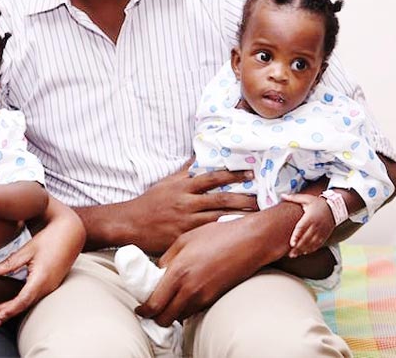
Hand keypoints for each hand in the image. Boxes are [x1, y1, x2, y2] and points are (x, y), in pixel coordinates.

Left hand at [0, 198, 84, 327]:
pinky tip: (9, 301)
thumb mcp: (27, 250)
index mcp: (41, 278)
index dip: (7, 311)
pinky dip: (20, 302)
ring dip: (11, 308)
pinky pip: (34, 298)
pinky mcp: (51, 284)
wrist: (71, 233)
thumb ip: (8, 264)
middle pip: (23, 306)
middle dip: (4, 312)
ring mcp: (50, 287)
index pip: (22, 301)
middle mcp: (47, 287)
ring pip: (28, 303)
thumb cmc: (49, 239)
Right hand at [82, 161, 258, 252]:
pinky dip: (224, 233)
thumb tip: (199, 158)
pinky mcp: (184, 237)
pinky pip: (208, 235)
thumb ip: (184, 173)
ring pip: (218, 217)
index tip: (251, 173)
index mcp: (182, 187)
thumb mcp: (165, 183)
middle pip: (220, 198)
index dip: (233, 175)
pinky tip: (239, 235)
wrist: (129, 224)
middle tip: (265, 196)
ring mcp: (186, 221)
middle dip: (244, 197)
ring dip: (240, 216)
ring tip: (259, 216)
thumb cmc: (149, 203)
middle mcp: (186, 202)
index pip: (212, 177)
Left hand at [136, 205, 293, 325]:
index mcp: (178, 271)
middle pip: (166, 317)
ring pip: (181, 316)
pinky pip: (195, 310)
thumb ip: (166, 258)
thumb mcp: (184, 239)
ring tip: (169, 300)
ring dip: (172, 312)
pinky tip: (185, 295)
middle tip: (152, 309)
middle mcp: (190, 288)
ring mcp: (204, 296)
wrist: (250, 241)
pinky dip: (186, 308)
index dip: (145, 310)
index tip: (140, 309)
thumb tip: (156, 273)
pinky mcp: (216, 298)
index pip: (155, 303)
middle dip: (156, 316)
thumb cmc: (217, 235)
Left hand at [281, 193, 334, 256]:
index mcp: (310, 217)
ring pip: (312, 243)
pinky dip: (311, 249)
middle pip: (307, 238)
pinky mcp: (325, 235)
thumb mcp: (306, 198)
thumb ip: (294, 198)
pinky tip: (304, 252)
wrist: (334, 207)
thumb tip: (282, 195)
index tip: (291, 243)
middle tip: (290, 254)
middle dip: (298, 247)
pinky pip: (318, 244)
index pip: (302, 228)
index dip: (297, 236)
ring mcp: (321, 231)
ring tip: (295, 255)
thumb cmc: (317, 203)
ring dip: (303, 250)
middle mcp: (316, 225)